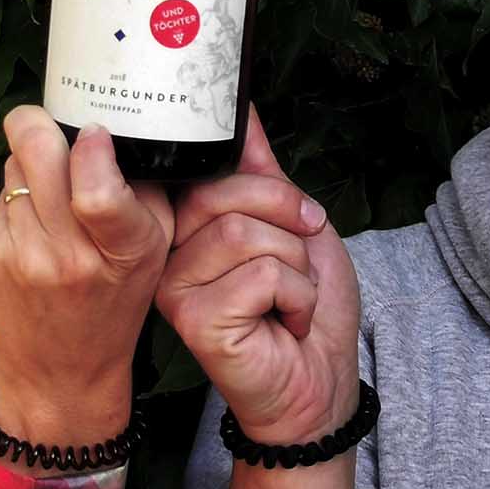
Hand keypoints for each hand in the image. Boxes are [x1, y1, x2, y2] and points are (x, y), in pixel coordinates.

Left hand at [0, 106, 173, 438]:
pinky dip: (17, 196)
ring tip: (51, 187)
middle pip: (37, 151)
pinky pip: (0, 195)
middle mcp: (64, 255)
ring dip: (30, 163)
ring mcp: (18, 254)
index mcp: (119, 252)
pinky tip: (34, 223)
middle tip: (53, 128)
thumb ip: (142, 189)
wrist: (58, 374)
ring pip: (13, 166)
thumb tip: (113, 129)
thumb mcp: (154, 252)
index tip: (95, 134)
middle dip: (41, 125)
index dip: (91, 145)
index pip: (97, 189)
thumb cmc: (114, 306)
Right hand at [155, 107, 360, 444]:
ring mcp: (175, 287)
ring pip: (245, 234)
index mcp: (185, 225)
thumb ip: (262, 169)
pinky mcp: (194, 320)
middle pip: (226, 195)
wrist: (321, 382)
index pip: (211, 168)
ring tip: (290, 299)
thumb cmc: (306, 308)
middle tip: (302, 264)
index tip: (298, 218)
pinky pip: (260, 275)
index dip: (267, 188)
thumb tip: (241, 106)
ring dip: (296, 267)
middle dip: (289, 223)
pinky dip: (297, 296)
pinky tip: (285, 324)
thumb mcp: (293, 224)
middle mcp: (168, 253)